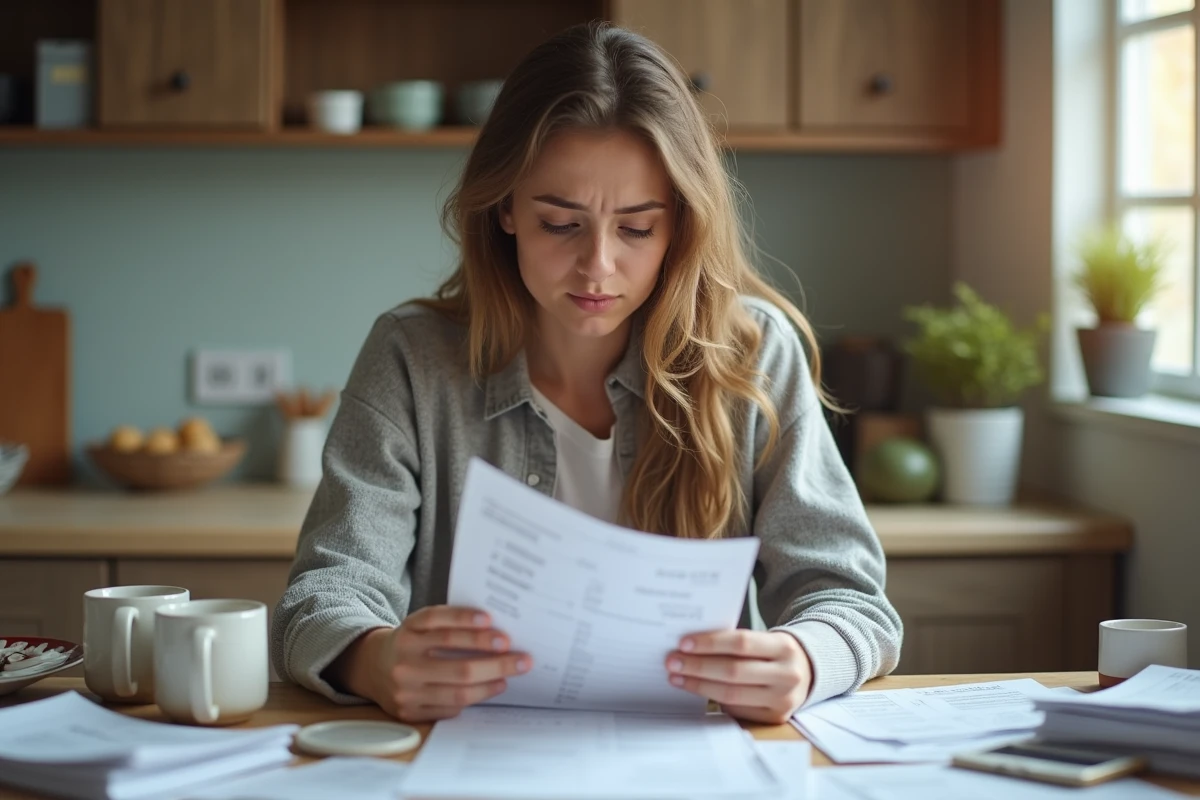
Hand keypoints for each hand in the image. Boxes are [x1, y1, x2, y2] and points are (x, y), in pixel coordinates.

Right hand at [333, 606, 531, 722]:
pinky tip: (490, 689)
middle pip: (459, 665)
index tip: (492, 621)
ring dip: (490, 684)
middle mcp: (404, 660)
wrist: (372, 667)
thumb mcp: (421, 626)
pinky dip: (473, 699)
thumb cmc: (411, 643)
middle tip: (522, 658)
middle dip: (496, 662)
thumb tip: (495, 632)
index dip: (465, 620)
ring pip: (457, 691)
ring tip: (509, 676)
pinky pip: (448, 708)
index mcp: (408, 632)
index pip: (437, 622)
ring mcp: (405, 689)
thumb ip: (449, 624)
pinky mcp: (408, 711)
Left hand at [665, 630, 811, 723]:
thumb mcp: (765, 640)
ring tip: (677, 677)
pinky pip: (736, 709)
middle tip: (672, 662)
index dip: (710, 643)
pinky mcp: (774, 718)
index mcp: (784, 647)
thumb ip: (736, 643)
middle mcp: (787, 675)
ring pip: (732, 694)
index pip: (741, 643)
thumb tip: (691, 647)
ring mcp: (782, 700)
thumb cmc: (774, 652)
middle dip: (698, 666)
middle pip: (733, 671)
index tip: (683, 643)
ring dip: (698, 685)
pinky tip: (697, 690)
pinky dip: (713, 700)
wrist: (807, 672)